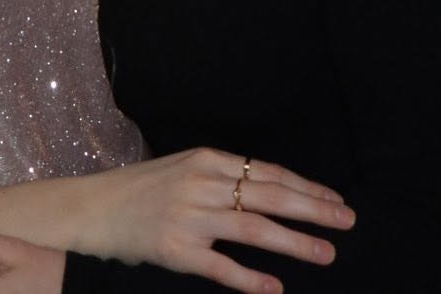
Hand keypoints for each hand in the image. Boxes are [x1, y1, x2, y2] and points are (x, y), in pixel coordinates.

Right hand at [79, 148, 353, 291]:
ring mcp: (189, 217)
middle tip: (347, 221)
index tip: (335, 199)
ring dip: (294, 242)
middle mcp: (201, 184)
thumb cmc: (143, 189)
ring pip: (252, 228)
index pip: (268, 172)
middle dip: (312, 208)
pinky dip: (250, 279)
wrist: (94, 208)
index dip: (305, 186)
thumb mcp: (185, 168)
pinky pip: (220, 267)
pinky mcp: (175, 250)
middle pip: (268, 195)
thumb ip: (223, 176)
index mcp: (207, 160)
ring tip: (326, 254)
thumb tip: (272, 189)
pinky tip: (274, 289)